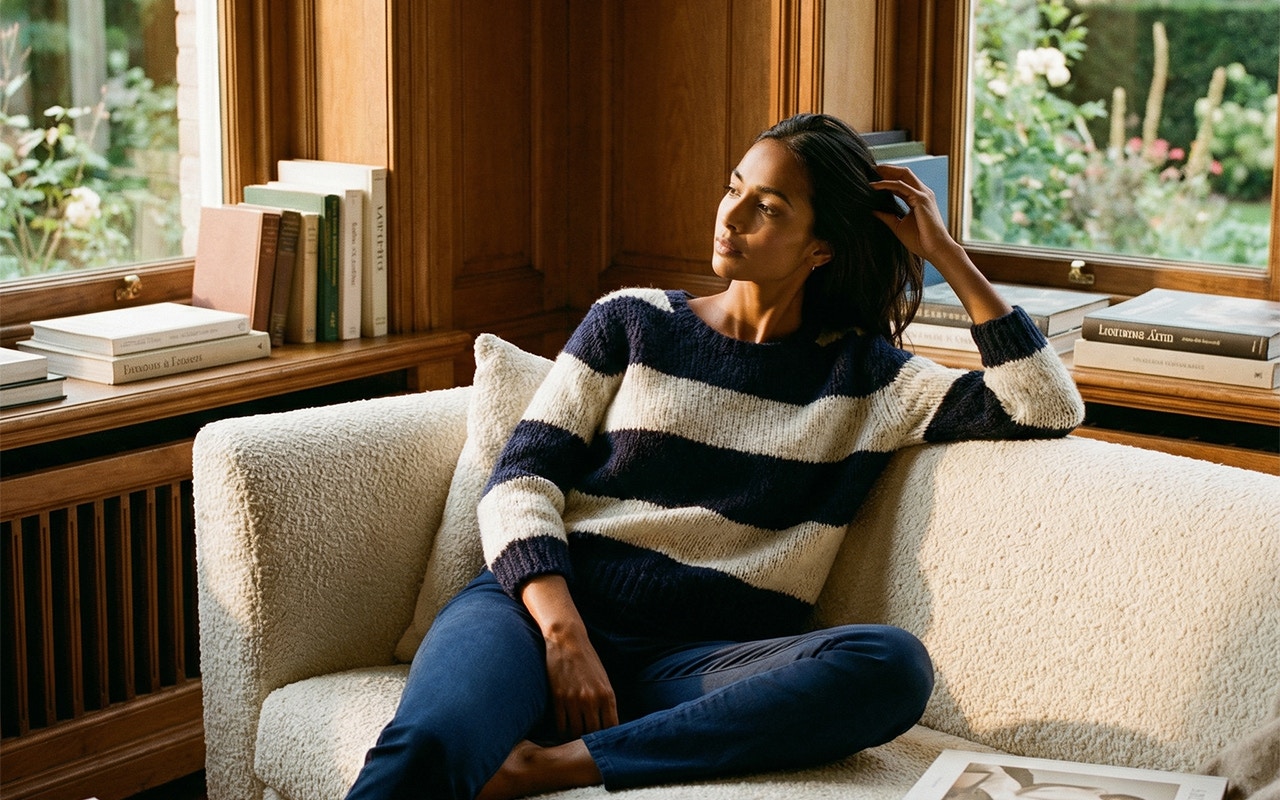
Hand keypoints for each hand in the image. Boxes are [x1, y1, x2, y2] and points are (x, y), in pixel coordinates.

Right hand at [542, 619, 618, 737]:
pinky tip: (561, 732)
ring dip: (573, 738)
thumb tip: (607, 723)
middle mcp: (593, 699)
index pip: (611, 728)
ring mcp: (575, 700)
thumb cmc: (587, 659)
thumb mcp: (603, 679)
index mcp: (607, 695)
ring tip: (572, 740)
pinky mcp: (558, 698)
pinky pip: (560, 725)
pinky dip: (561, 731)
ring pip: (576, 732)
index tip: (601, 743)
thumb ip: (605, 700)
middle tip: (584, 746)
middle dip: (589, 741)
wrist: (567, 640)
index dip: (606, 739)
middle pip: (593, 733)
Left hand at [869, 163, 961, 264]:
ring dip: (886, 171)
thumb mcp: (898, 225)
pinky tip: (874, 186)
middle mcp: (922, 193)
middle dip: (887, 169)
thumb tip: (873, 210)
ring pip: (904, 174)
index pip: (902, 181)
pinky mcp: (921, 199)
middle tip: (870, 168)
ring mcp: (923, 194)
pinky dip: (886, 184)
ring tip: (871, 171)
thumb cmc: (920, 240)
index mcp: (917, 198)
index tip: (872, 176)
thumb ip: (886, 216)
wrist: (934, 249)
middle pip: (904, 173)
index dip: (887, 177)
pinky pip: (901, 186)